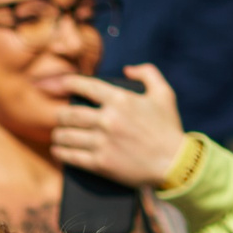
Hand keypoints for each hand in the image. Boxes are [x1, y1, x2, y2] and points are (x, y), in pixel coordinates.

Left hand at [50, 67, 187, 190]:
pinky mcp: (100, 163)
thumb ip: (148, 73)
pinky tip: (58, 150)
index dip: (68, 83)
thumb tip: (127, 69)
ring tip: (58, 135)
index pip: (85, 86)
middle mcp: (108, 119)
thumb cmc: (169, 128)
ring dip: (58, 134)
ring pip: (66, 135)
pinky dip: (61, 153)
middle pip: (69, 114)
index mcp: (120, 100)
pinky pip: (71, 156)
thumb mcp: (164, 94)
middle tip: (60, 116)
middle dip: (61, 115)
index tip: (61, 84)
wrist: (175, 163)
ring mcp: (102, 142)